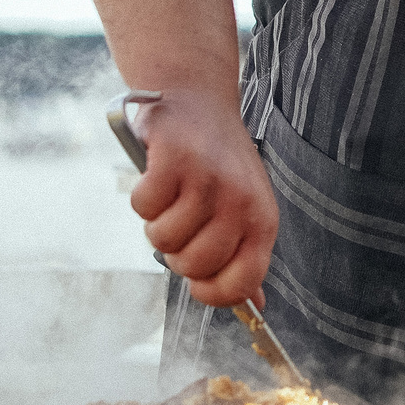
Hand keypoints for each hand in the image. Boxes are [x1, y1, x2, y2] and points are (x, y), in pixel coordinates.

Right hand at [127, 96, 278, 307]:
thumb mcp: (244, 207)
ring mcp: (209, 180)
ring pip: (164, 240)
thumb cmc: (218, 161)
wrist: (197, 99)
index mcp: (262, 221)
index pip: (239, 284)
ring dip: (157, 222)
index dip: (209, 291)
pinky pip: (144, 207)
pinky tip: (157, 175)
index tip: (196, 277)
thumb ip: (245, 255)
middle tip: (180, 220)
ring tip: (171, 194)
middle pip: (193, 266)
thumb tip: (255, 305)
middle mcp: (241, 202)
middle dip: (176, 252)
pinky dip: (142, 195)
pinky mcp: (175, 159)